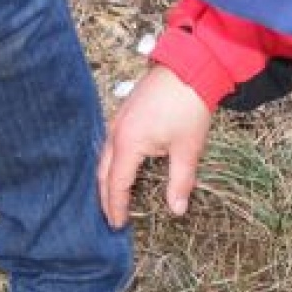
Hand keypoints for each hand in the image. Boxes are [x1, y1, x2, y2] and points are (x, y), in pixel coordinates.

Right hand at [98, 64, 212, 227]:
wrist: (188, 66)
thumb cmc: (188, 106)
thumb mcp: (188, 148)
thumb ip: (180, 182)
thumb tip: (177, 210)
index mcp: (128, 144)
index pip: (117, 184)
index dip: (117, 207)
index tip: (118, 225)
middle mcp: (116, 133)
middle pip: (103, 173)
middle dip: (106, 198)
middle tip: (111, 218)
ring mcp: (117, 120)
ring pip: (104, 158)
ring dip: (106, 180)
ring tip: (113, 198)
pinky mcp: (123, 113)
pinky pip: (109, 144)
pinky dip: (110, 163)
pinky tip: (120, 168)